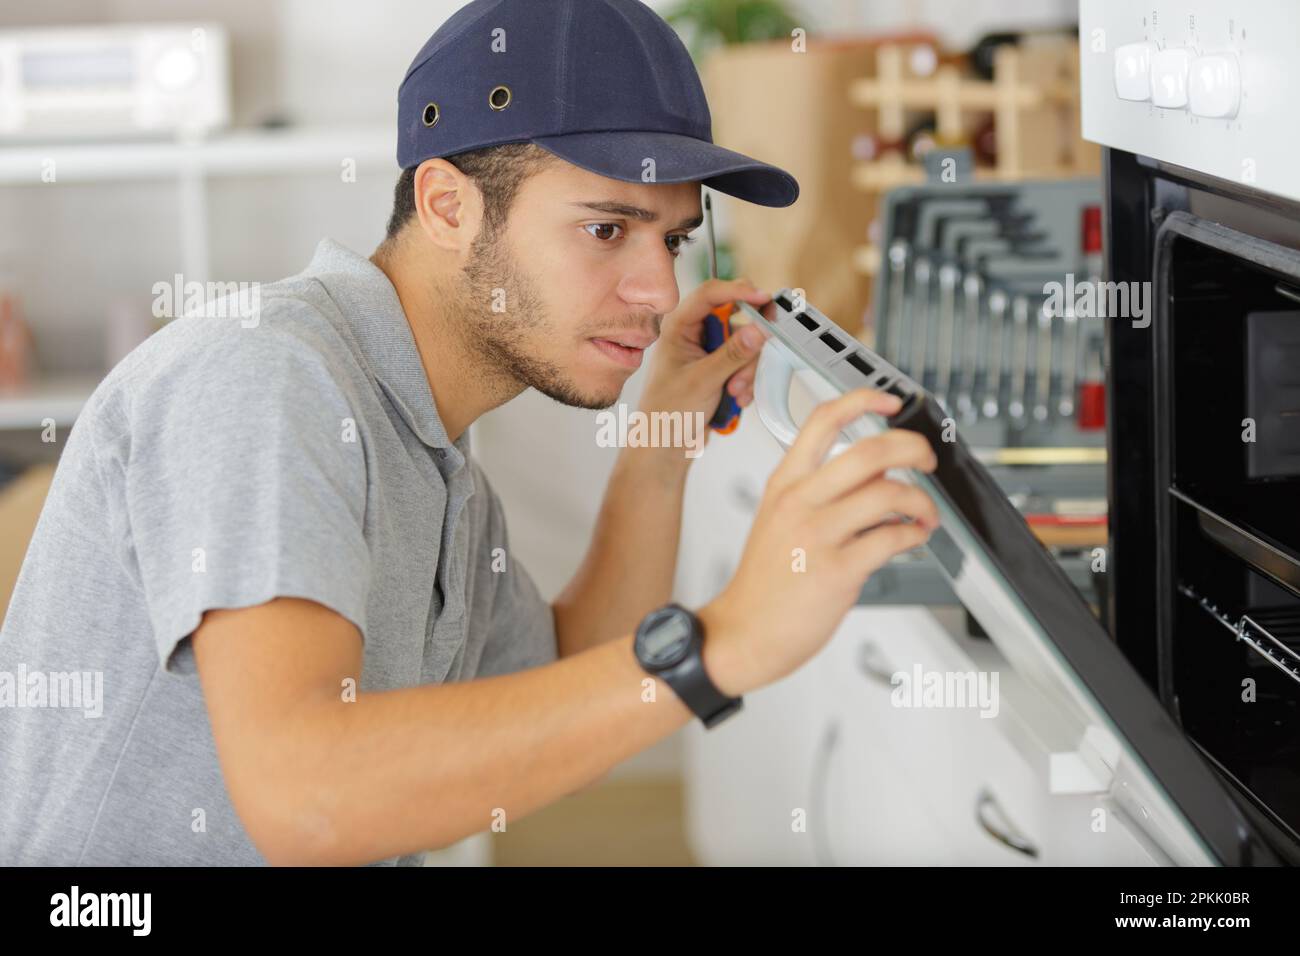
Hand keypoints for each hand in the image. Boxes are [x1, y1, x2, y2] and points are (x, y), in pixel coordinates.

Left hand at [638, 278, 772, 433]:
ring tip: (735, 393)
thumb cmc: (667, 413)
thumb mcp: (702, 381)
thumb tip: (758, 329)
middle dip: (746, 347)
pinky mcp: (722, 367)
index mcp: (678, 326)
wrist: (666, 446)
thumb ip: (732, 354)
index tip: (764, 299)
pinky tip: (737, 398)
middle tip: (745, 367)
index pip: (712, 293)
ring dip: (747, 370)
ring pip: (747, 344)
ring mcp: (710, 350)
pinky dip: (747, 380)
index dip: (740, 291)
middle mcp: (695, 333)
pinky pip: (748, 363)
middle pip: (737, 318)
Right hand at [699, 388, 940, 696]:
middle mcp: (800, 502)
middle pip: (869, 451)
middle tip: (926, 460)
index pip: (822, 420)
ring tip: (925, 514)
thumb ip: (824, 492)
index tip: (890, 400)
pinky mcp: (837, 571)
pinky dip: (914, 535)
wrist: (743, 632)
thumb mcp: (779, 520)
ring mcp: (817, 535)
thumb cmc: (764, 582)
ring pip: (888, 493)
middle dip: (913, 449)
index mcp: (785, 484)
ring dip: (922, 501)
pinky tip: (913, 538)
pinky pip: (892, 539)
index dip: (863, 401)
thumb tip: (876, 472)